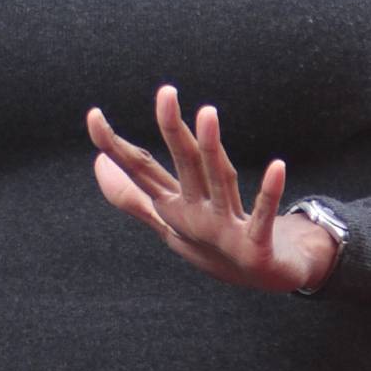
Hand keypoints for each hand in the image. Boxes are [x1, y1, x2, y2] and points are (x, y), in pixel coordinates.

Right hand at [88, 87, 329, 294]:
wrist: (260, 280)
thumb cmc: (212, 245)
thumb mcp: (168, 220)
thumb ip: (134, 195)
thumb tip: (98, 163)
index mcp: (174, 208)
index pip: (141, 171)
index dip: (116, 146)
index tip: (93, 115)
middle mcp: (196, 218)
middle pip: (184, 167)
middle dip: (173, 131)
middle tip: (166, 91)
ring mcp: (225, 233)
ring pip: (219, 183)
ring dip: (212, 149)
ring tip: (207, 112)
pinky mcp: (256, 246)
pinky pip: (263, 215)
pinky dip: (269, 193)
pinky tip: (277, 166)